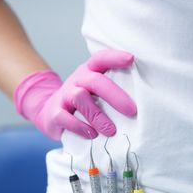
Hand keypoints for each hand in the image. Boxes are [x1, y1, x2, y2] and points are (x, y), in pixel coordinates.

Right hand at [14, 49, 136, 139]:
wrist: (49, 112)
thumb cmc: (82, 103)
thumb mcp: (94, 92)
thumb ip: (111, 92)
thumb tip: (142, 103)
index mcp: (89, 72)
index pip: (100, 59)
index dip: (115, 57)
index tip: (131, 59)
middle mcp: (77, 80)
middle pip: (95, 81)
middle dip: (115, 96)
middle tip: (132, 111)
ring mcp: (64, 96)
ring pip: (80, 98)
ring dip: (98, 116)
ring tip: (111, 130)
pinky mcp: (54, 113)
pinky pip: (65, 118)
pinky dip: (79, 127)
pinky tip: (92, 135)